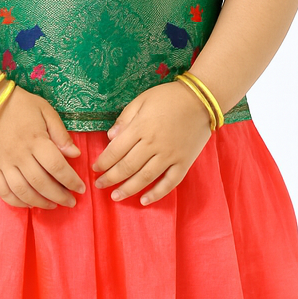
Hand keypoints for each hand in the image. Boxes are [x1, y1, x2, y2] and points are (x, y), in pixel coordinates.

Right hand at [0, 84, 86, 209]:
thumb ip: (61, 134)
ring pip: (23, 191)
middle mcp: (19, 154)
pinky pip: (3, 191)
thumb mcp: (45, 110)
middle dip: (60, 196)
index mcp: (36, 140)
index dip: (71, 181)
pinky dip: (16, 202)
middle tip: (71, 202)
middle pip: (42, 183)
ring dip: (40, 202)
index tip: (81, 189)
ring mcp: (3, 163)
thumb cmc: (20, 105)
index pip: (57, 167)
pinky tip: (29, 204)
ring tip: (53, 205)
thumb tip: (75, 155)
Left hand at [91, 79, 213, 204]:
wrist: (202, 99)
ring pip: (145, 178)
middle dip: (110, 178)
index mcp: (141, 127)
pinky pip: (169, 183)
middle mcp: (153, 144)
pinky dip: (156, 194)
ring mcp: (170, 155)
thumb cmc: (169, 97)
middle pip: (127, 167)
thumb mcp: (142, 100)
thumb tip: (110, 137)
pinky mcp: (184, 162)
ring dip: (128, 189)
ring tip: (116, 196)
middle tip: (99, 185)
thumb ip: (125, 119)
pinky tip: (144, 200)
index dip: (103, 162)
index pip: (116, 150)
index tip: (95, 168)